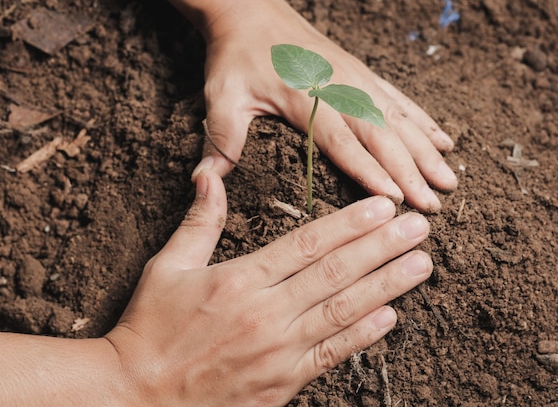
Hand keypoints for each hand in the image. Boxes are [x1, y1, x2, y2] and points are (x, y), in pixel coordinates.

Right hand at [105, 169, 432, 405]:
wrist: (136, 397)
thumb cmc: (150, 328)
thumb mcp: (167, 267)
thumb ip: (199, 221)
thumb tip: (209, 174)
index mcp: (239, 281)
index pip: (307, 244)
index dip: (350, 224)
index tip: (382, 206)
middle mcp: (265, 314)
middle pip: (336, 273)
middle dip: (383, 247)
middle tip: (421, 226)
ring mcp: (278, 352)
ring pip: (343, 311)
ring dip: (387, 286)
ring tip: (421, 264)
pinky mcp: (282, 384)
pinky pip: (331, 356)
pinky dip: (362, 335)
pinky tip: (390, 316)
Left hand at [189, 0, 456, 212]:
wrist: (248, 10)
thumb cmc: (235, 57)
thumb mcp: (221, 97)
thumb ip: (221, 140)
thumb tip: (203, 182)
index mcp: (307, 100)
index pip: (344, 144)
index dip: (372, 173)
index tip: (397, 201)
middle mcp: (340, 89)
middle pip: (382, 135)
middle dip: (411, 171)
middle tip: (436, 204)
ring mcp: (356, 79)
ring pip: (399, 119)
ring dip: (426, 150)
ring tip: (451, 178)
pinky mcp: (361, 73)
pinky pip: (399, 99)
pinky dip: (422, 120)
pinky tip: (442, 138)